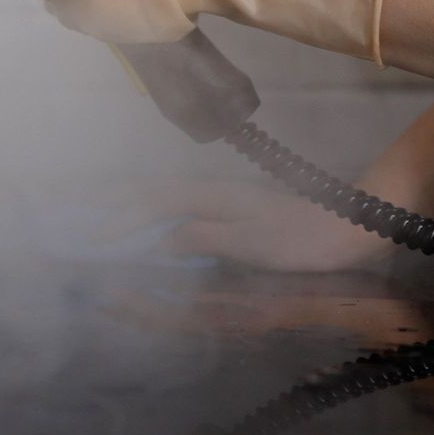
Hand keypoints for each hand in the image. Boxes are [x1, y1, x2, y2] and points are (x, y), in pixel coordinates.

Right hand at [117, 176, 391, 273]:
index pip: (155, 205)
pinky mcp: (236, 209)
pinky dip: (158, 212)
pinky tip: (156, 224)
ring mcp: (225, 198)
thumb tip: (161, 241)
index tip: (97, 239)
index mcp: (212, 197)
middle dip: (119, 201)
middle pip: (155, 191)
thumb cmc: (300, 241)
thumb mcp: (250, 243)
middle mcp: (214, 191)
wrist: (349, 228)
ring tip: (108, 213)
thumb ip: (202, 237)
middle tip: (84, 209)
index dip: (124, 220)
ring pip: (168, 196)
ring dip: (136, 204)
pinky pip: (183, 206)